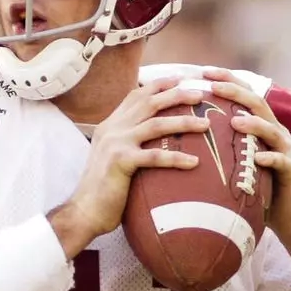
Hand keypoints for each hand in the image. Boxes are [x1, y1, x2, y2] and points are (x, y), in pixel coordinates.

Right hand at [48, 77, 208, 254]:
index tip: (180, 79)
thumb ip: (126, 141)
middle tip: (200, 95)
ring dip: (184, 122)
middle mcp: (112, 128)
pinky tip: (194, 162)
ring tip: (206, 124)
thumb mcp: (112, 156)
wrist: (84, 211)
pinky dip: (176, 158)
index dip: (159, 85)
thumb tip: (150, 137)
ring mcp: (116, 143)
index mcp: (110, 125)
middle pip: (149, 103)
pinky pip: (155, 156)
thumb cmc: (103, 189)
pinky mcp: (121, 162)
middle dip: (177, 95)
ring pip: (156, 124)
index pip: (136, 96)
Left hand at [197, 72, 290, 242]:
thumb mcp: (235, 161)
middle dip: (236, 92)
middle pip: (258, 104)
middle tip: (213, 86)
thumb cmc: (254, 186)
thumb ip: (219, 144)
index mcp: (261, 126)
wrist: (285, 215)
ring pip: (272, 130)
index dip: (227, 81)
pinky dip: (270, 159)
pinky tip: (258, 159)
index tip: (204, 72)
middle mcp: (276, 132)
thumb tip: (181, 133)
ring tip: (234, 120)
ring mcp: (287, 150)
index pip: (244, 96)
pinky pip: (281, 162)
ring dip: (253, 124)